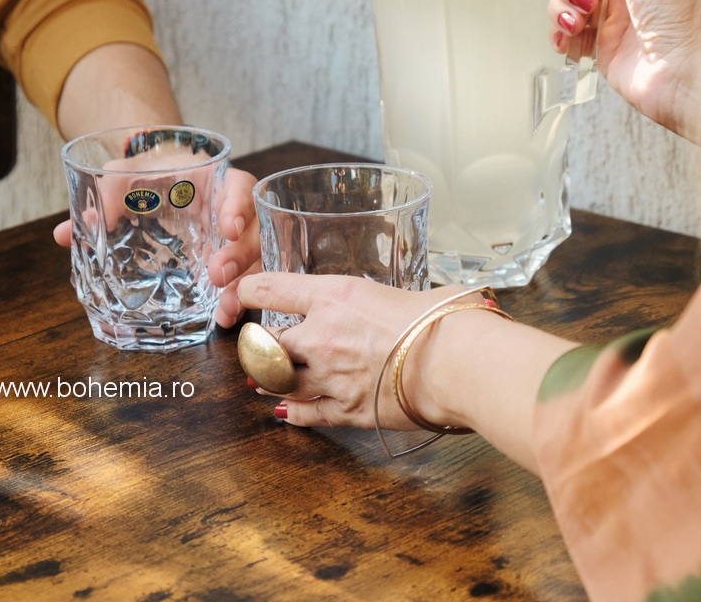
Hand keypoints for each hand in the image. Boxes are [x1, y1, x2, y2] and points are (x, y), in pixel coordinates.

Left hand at [53, 166, 259, 328]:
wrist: (155, 183)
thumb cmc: (146, 175)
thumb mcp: (124, 176)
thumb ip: (103, 197)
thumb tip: (65, 233)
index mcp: (215, 180)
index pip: (239, 186)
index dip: (238, 205)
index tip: (228, 227)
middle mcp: (233, 211)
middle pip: (253, 230)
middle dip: (241, 255)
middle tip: (218, 274)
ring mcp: (234, 241)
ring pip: (255, 261)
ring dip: (244, 285)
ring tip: (226, 310)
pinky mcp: (229, 265)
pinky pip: (242, 281)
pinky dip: (235, 299)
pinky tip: (223, 318)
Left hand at [238, 273, 576, 472]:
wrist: (459, 365)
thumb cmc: (445, 321)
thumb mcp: (408, 293)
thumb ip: (389, 301)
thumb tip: (406, 306)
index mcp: (334, 297)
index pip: (268, 288)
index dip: (246, 292)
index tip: (241, 295)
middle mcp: (321, 336)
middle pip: (265, 341)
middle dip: (259, 344)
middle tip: (258, 345)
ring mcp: (328, 377)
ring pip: (276, 380)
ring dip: (267, 379)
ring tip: (259, 379)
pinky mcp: (344, 411)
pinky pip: (302, 413)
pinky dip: (289, 412)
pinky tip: (282, 410)